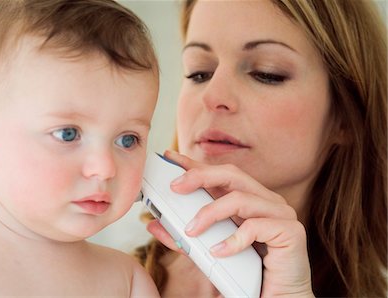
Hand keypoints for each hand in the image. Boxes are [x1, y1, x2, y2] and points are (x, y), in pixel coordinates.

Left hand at [146, 150, 313, 296]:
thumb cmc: (246, 273)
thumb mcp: (207, 250)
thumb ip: (185, 237)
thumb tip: (154, 224)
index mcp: (250, 199)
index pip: (220, 174)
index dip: (195, 164)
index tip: (171, 158)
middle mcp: (266, 200)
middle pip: (232, 175)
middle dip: (200, 177)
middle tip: (175, 187)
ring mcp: (281, 213)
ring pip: (240, 199)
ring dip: (210, 213)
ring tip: (191, 230)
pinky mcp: (291, 231)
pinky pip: (255, 227)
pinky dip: (232, 240)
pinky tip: (218, 251)